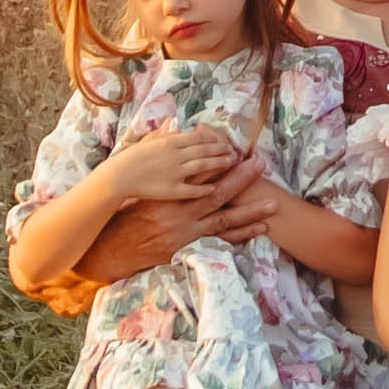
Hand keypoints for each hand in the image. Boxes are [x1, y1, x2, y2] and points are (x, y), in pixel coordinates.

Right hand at [71, 150, 273, 286]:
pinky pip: (221, 240)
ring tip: (273, 204)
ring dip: (250, 211)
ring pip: (224, 219)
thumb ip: (163, 171)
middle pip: (218, 193)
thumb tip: (171, 139)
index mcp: (168, 194)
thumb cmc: (129, 216)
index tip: (238, 149)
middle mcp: (181, 212)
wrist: (116, 249)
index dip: (220, 162)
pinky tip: (259, 230)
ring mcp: (188, 232)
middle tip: (261, 165)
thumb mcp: (144, 191)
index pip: (199, 174)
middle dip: (241, 178)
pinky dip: (240, 235)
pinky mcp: (191, 247)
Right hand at [108, 125, 241, 203]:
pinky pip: (192, 189)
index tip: (223, 139)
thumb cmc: (129, 159)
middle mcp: (175, 155)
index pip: (197, 138)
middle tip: (234, 150)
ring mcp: (174, 172)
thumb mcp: (147, 141)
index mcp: (169, 142)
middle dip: (220, 149)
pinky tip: (214, 188)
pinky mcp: (171, 189)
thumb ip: (163, 132)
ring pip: (202, 166)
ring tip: (231, 162)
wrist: (117, 177)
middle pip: (203, 150)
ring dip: (218, 163)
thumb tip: (174, 121)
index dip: (212, 139)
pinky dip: (204, 188)